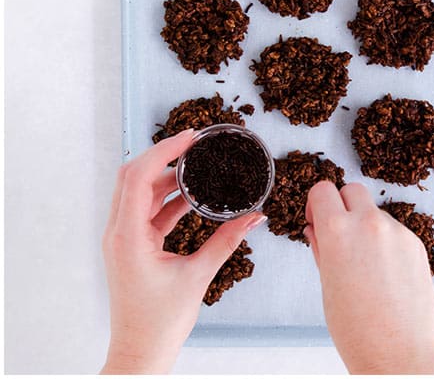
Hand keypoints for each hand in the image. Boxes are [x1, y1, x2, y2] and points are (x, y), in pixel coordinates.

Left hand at [101, 130, 263, 373]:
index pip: (137, 178)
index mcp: (127, 238)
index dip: (163, 151)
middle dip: (163, 155)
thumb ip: (227, 240)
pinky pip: (147, 209)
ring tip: (197, 165)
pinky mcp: (132, 246)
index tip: (191, 138)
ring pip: (139, 191)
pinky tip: (192, 194)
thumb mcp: (198, 276)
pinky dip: (168, 197)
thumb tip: (254, 215)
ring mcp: (122, 240)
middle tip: (195, 143)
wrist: (139, 354)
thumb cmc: (159, 323)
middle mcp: (118, 234)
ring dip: (166, 175)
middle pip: (132, 177)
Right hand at [305, 181, 433, 373]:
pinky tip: (384, 273)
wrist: (399, 352)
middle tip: (338, 233)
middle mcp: (369, 223)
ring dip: (366, 226)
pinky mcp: (416, 241)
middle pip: (352, 189)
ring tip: (364, 265)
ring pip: (374, 212)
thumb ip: (322, 250)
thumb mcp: (327, 287)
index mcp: (338, 232)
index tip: (317, 217)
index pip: (323, 190)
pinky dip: (386, 242)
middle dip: (342, 205)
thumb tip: (316, 229)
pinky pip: (395, 230)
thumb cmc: (358, 331)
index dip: (317, 203)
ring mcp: (397, 230)